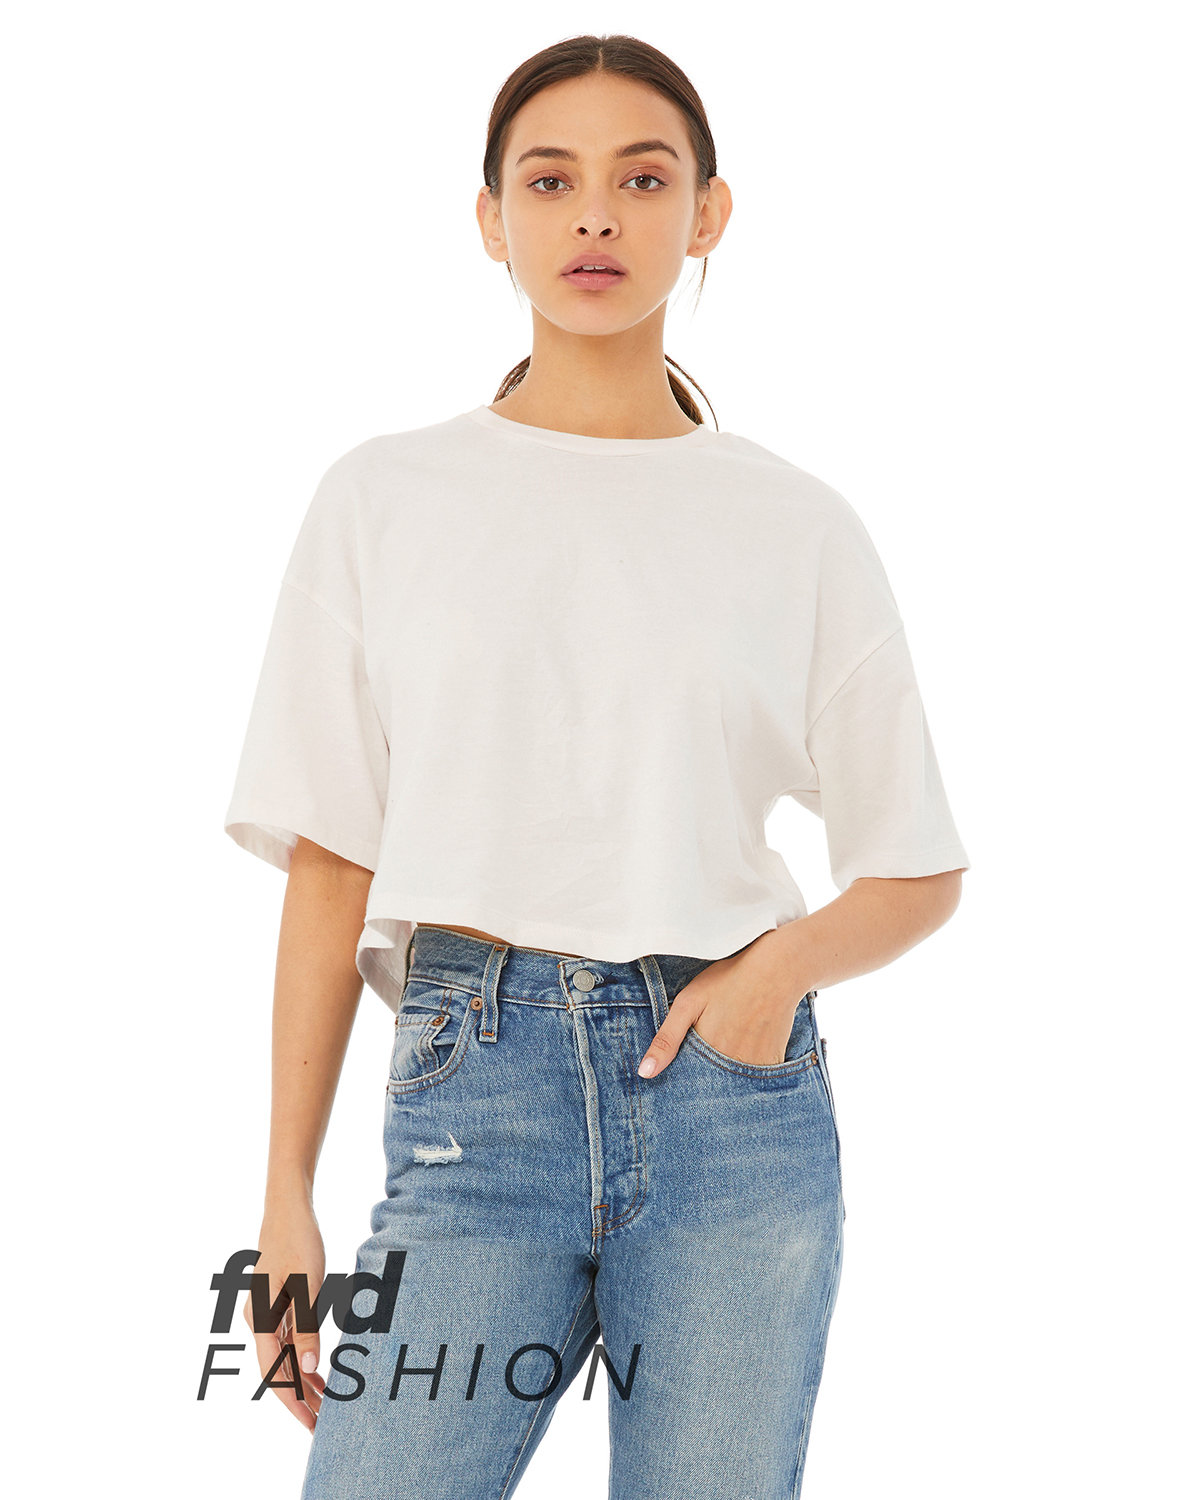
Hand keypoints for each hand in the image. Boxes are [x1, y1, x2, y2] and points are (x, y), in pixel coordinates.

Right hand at [244, 1200, 327, 1430]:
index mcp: (261, 1318)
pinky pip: (290, 1342)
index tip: (311, 1426)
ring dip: (305, 1383)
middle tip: (325, 1428)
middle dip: (301, 1401)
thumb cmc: (298, 1240)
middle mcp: (260, 1320)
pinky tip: (321, 1374)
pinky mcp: (279, 1304)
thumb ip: (306, 1326)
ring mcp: (268, 1313)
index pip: (275, 1375)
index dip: (293, 1403)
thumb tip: (306, 1370)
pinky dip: (305, 1360)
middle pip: (279, 1371)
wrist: (288, 1207)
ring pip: (285, 1358)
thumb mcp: (307, 1283)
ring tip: (329, 1408)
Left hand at [636, 934, 804, 1076]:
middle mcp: (732, 1067)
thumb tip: (644, 1074)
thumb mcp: (688, 1003)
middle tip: (712, 1043)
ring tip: (731, 1040)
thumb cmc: (728, 980)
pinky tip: (748, 1044)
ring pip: (734, 1085)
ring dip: (728, 1076)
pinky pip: (758, 1079)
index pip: (688, 1082)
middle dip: (706, 1079)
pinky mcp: (775, 1062)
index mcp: (706, 1054)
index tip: (682, 1070)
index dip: (684, 1076)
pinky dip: (750, 1071)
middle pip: (712, 1087)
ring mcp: (756, 1067)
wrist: (776, 969)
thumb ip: (666, 1039)